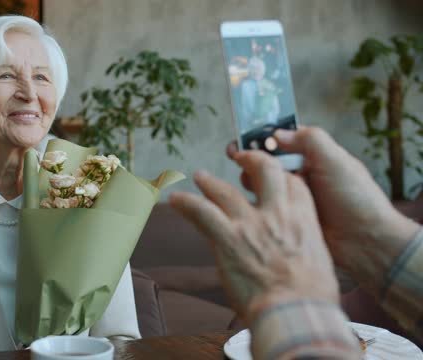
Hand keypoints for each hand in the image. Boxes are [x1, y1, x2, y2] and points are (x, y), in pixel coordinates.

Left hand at [169, 150, 338, 324]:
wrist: (295, 314)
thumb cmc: (310, 298)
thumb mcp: (320, 262)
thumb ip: (304, 247)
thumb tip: (298, 255)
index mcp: (303, 219)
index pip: (293, 184)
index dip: (281, 176)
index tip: (273, 177)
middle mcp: (276, 214)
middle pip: (263, 171)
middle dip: (251, 160)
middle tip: (241, 158)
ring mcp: (249, 224)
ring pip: (225, 191)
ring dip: (210, 182)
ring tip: (201, 176)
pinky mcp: (227, 239)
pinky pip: (200, 212)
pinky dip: (185, 203)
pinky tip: (174, 199)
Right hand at [228, 127, 419, 289]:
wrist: (366, 241)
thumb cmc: (356, 198)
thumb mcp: (335, 161)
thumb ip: (309, 140)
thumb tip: (277, 133)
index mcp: (315, 156)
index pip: (284, 139)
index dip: (263, 136)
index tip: (244, 137)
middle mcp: (303, 174)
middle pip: (269, 160)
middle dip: (251, 156)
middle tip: (235, 156)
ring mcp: (294, 197)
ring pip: (263, 182)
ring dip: (251, 178)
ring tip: (245, 180)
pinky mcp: (289, 218)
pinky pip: (266, 205)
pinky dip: (255, 201)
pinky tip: (249, 201)